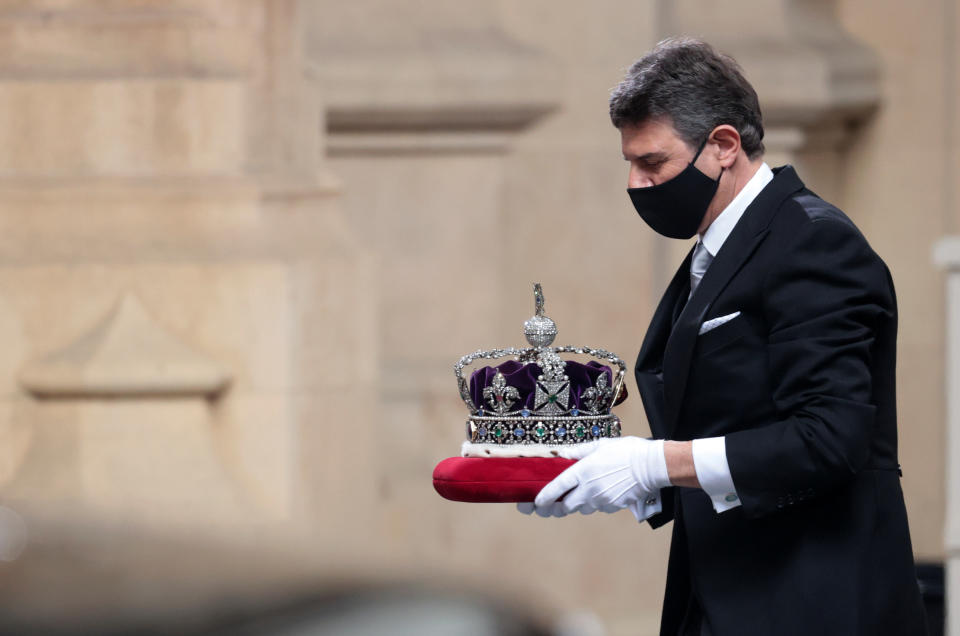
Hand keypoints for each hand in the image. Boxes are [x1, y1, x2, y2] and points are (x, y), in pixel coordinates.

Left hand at [518, 437, 670, 516]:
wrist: (651, 466)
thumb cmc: (627, 451)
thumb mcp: (599, 445)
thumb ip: (577, 452)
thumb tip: (561, 454)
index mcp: (583, 471)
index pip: (557, 488)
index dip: (543, 498)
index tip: (536, 503)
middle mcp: (590, 489)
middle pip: (565, 506)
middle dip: (555, 508)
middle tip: (548, 507)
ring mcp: (602, 500)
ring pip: (581, 508)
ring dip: (576, 504)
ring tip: (577, 495)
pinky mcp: (613, 506)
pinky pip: (598, 508)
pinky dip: (594, 503)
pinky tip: (599, 492)